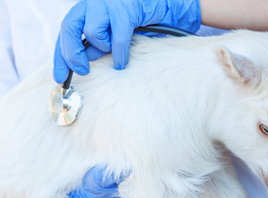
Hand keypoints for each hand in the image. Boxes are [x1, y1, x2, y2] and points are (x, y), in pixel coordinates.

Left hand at [53, 0, 200, 82]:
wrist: (163, 7)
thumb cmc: (137, 22)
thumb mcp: (111, 36)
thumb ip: (96, 45)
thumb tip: (83, 60)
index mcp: (87, 9)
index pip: (65, 31)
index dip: (61, 55)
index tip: (60, 76)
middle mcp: (93, 2)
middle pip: (69, 28)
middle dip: (73, 53)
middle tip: (83, 70)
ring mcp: (107, 4)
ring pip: (92, 33)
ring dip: (104, 48)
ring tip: (116, 49)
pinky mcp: (124, 10)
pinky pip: (116, 39)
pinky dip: (119, 54)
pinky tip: (122, 62)